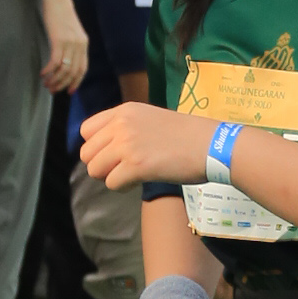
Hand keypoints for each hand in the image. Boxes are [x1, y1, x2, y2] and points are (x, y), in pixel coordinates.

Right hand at [37, 0, 86, 97]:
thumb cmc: (61, 14)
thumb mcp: (72, 31)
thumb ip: (73, 45)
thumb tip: (67, 60)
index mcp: (84, 44)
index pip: (83, 69)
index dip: (76, 82)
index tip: (69, 91)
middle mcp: (79, 45)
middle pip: (73, 72)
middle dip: (62, 84)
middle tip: (52, 90)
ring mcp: (70, 43)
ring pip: (63, 69)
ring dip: (54, 79)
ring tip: (46, 83)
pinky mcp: (59, 40)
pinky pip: (55, 62)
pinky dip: (48, 70)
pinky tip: (42, 73)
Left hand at [76, 100, 207, 189]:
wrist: (212, 145)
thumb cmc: (187, 135)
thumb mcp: (150, 118)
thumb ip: (126, 128)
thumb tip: (106, 149)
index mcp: (124, 111)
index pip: (86, 130)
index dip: (96, 147)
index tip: (113, 154)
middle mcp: (121, 125)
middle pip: (87, 154)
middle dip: (101, 165)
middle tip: (122, 168)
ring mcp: (127, 145)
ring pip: (94, 170)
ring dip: (110, 177)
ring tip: (131, 175)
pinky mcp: (136, 166)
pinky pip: (111, 184)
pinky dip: (123, 187)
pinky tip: (139, 182)